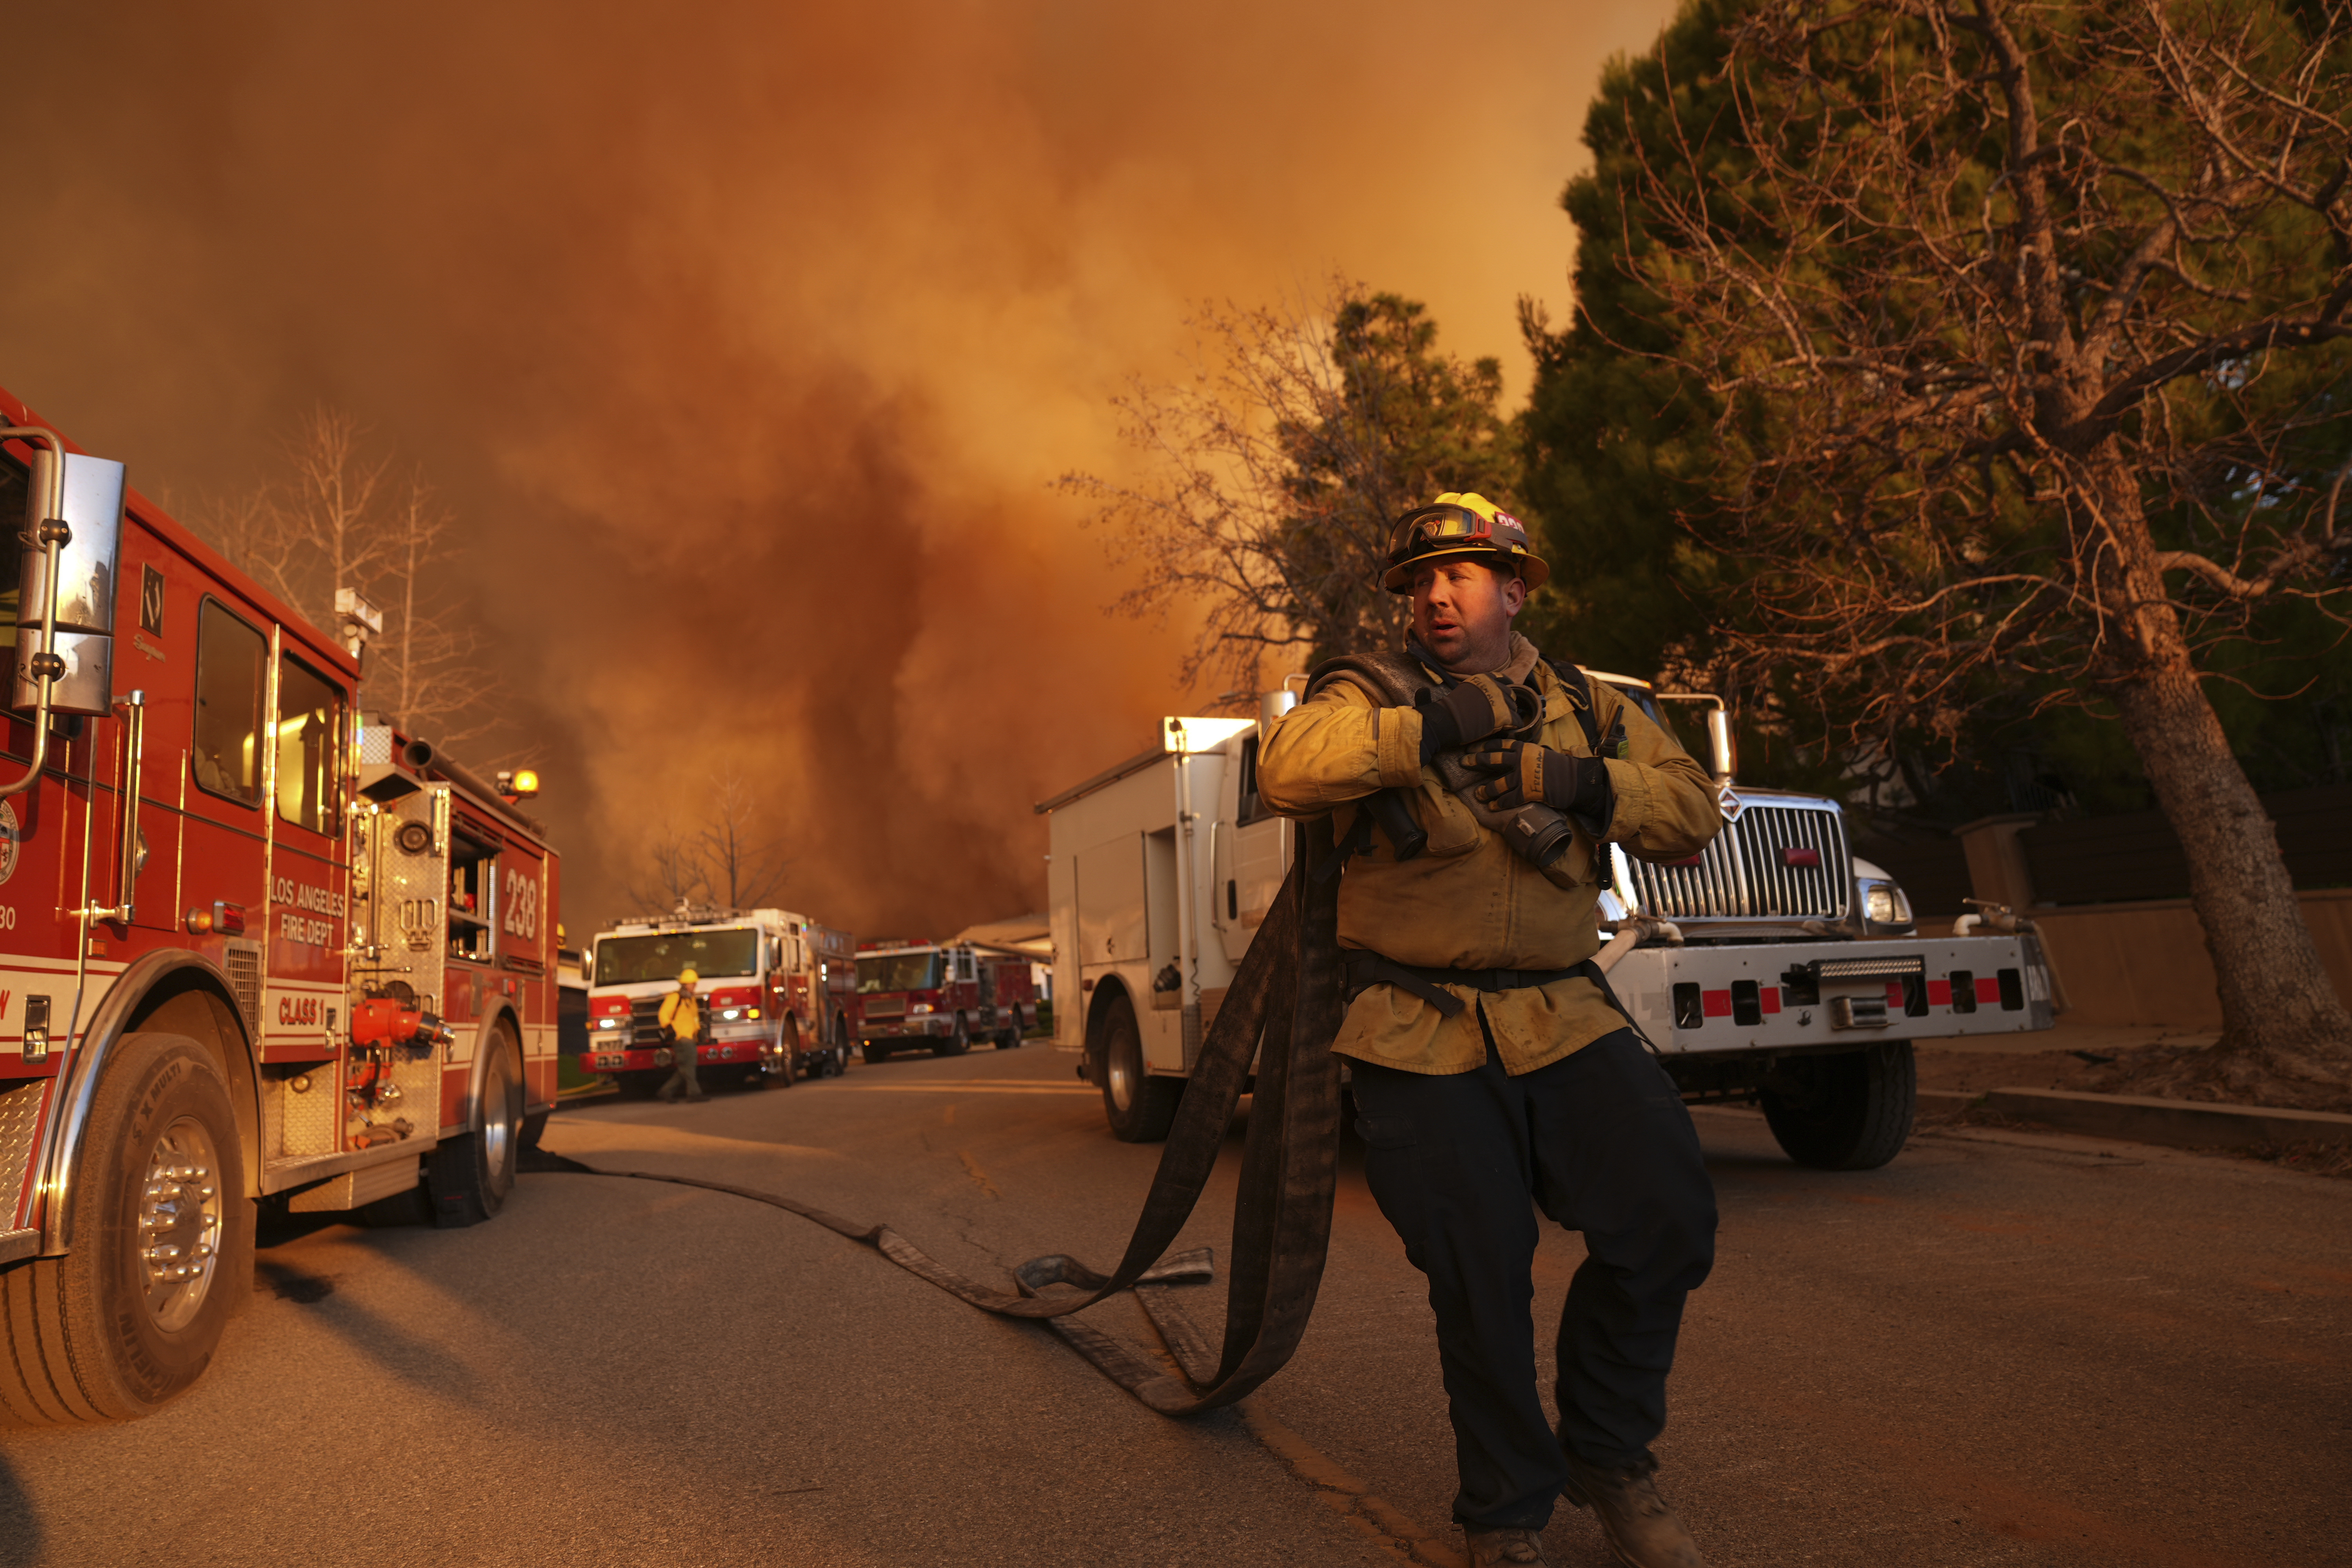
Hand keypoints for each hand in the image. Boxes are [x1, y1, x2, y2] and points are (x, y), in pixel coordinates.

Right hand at [1416, 675, 1536, 762]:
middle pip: (1510, 694)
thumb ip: (1479, 690)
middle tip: (1501, 713)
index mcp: (1485, 679)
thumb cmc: (1451, 709)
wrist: (1448, 720)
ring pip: (1514, 707)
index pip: (1504, 680)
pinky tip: (1509, 729)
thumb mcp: (1465, 690)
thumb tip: (1487, 696)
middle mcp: (1495, 686)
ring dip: (1510, 715)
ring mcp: (1501, 700)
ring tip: (1502, 723)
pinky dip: (1514, 725)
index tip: (1504, 697)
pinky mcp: (1505, 715)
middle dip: (1507, 703)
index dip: (1505, 689)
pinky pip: (1517, 720)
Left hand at [1462, 740, 1610, 816]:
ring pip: (1497, 784)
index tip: (1470, 747)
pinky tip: (1491, 807)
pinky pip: (1508, 800)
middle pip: (1491, 760)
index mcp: (1523, 749)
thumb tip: (1510, 753)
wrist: (1573, 779)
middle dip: (1475, 761)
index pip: (1498, 745)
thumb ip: (1524, 754)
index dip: (1482, 746)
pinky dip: (1498, 804)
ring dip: (1485, 790)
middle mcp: (1519, 761)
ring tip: (1478, 794)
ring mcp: (1522, 777)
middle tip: (1463, 762)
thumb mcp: (1540, 753)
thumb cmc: (1559, 766)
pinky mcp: (1526, 793)